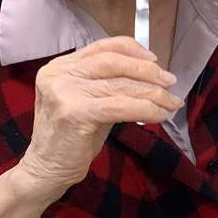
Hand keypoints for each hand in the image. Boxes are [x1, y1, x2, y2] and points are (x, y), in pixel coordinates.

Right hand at [19, 37, 181, 200]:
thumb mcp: (89, 103)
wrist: (46, 171)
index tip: (155, 61)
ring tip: (171, 102)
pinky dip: (145, 109)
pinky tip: (159, 115)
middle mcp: (59, 74)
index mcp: (60, 67)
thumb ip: (109, 85)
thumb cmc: (71, 139)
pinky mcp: (73, 113)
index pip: (103, 47)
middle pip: (113, 62)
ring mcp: (64, 92)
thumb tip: (152, 79)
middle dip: (148, 72)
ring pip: (120, 86)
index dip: (133, 50)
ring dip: (153, 94)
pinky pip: (120, 106)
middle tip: (170, 83)